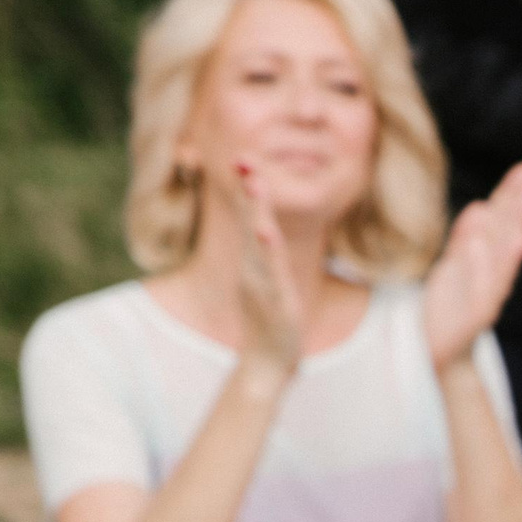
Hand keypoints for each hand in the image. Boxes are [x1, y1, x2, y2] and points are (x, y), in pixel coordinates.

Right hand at [227, 161, 304, 379]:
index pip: (254, 219)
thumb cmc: (269, 320)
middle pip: (253, 223)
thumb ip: (264, 254)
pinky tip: (268, 234)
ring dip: (258, 214)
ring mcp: (263, 285)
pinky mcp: (276, 303)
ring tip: (256, 187)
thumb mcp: (266, 280)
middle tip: (245, 161)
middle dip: (251, 192)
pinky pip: (272, 275)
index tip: (246, 159)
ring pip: (260, 245)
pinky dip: (268, 255)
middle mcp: (255, 268)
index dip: (252, 190)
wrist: (267, 363)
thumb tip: (263, 227)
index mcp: (256, 262)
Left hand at [425, 162, 521, 371]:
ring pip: (502, 263)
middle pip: (510, 236)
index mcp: (490, 256)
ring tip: (521, 219)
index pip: (506, 217)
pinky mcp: (474, 316)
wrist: (439, 348)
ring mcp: (487, 295)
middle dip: (521, 213)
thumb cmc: (449, 304)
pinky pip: (479, 290)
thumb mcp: (455, 263)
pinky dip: (480, 267)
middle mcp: (495, 274)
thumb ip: (468, 236)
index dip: (518, 192)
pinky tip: (481, 246)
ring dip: (512, 240)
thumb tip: (482, 207)